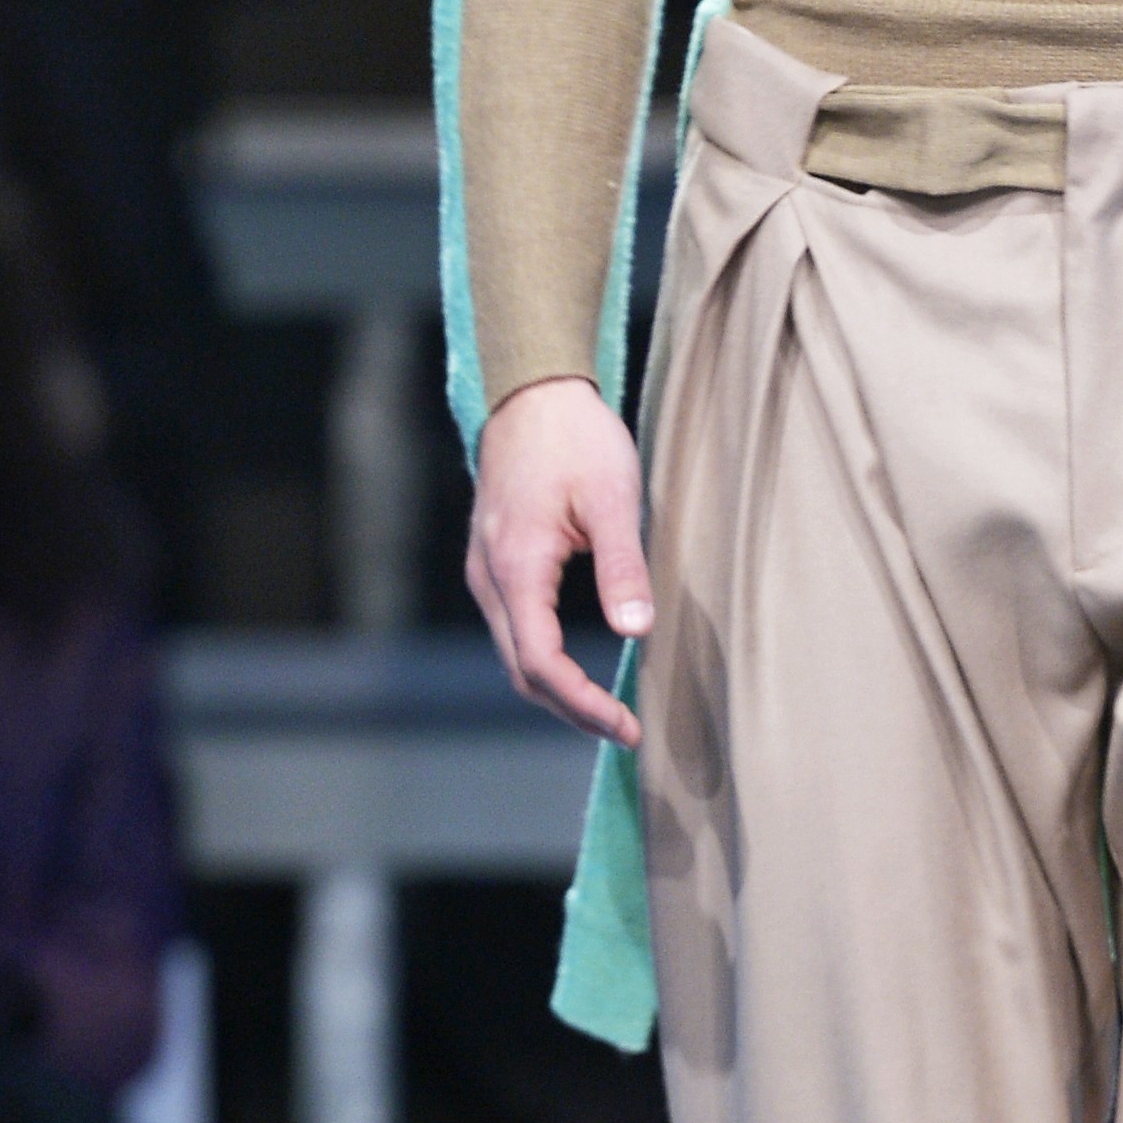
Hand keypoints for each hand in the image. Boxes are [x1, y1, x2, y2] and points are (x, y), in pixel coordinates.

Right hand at [467, 374, 650, 743]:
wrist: (533, 393)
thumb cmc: (576, 438)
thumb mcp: (614, 498)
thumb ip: (623, 567)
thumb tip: (637, 633)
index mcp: (516, 567)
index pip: (541, 663)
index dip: (583, 704)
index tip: (627, 726)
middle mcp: (489, 578)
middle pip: (521, 670)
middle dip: (571, 709)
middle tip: (625, 729)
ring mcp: (486, 571)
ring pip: (513, 653)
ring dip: (557, 689)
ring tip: (607, 709)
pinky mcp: (494, 563)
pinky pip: (513, 629)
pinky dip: (544, 659)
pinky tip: (581, 666)